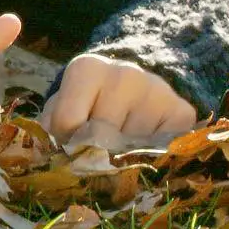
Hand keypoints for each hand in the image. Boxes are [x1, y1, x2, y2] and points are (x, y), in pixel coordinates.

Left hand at [41, 54, 196, 144]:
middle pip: (100, 136)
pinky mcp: (183, 113)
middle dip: (94, 153)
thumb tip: (45, 155)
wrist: (136, 88)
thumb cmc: (91, 102)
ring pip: (131, 150)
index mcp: (87, 69)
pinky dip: (150, 159)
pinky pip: (161, 153)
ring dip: (123, 159)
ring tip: (120, 149)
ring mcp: (157, 92)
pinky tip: (143, 149)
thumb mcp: (64, 105)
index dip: (65, 139)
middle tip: (96, 153)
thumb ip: (50, 126)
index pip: (67, 120)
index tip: (70, 139)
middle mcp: (125, 74)